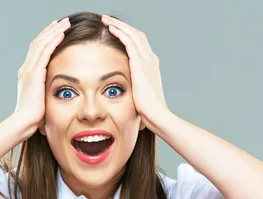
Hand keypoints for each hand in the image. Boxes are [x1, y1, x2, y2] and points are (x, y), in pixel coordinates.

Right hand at [13, 17, 70, 134]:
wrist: (23, 123)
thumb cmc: (33, 118)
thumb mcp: (40, 101)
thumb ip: (45, 94)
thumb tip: (56, 96)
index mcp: (27, 75)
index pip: (36, 51)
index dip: (46, 39)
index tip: (55, 31)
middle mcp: (26, 69)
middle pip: (38, 43)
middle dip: (50, 31)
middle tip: (61, 21)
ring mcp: (29, 71)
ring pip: (42, 44)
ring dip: (54, 32)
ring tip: (65, 23)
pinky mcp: (34, 74)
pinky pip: (45, 53)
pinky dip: (53, 42)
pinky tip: (61, 34)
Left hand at [101, 15, 169, 132]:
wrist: (156, 115)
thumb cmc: (148, 111)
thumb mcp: (140, 96)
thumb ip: (134, 90)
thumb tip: (127, 98)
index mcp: (151, 66)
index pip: (139, 43)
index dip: (127, 35)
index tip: (115, 31)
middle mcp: (151, 59)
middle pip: (136, 34)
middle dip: (122, 26)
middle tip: (108, 20)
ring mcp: (147, 60)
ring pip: (132, 34)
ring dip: (118, 25)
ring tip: (106, 20)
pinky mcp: (140, 64)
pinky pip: (129, 42)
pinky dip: (120, 32)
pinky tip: (110, 28)